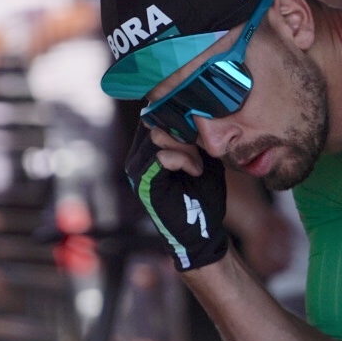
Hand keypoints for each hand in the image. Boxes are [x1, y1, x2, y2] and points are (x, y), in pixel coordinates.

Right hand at [126, 123, 228, 270]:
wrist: (202, 230)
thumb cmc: (203, 195)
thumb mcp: (203, 156)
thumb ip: (193, 135)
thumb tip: (194, 110)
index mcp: (148, 150)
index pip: (154, 115)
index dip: (178, 118)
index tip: (199, 136)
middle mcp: (137, 157)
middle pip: (155, 121)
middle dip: (183, 132)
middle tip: (200, 154)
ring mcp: (137, 170)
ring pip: (157, 136)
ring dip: (185, 147)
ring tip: (197, 165)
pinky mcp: (144, 184)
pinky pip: (160, 156)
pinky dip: (182, 159)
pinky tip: (194, 171)